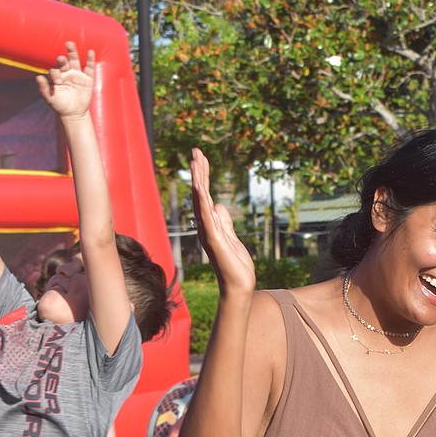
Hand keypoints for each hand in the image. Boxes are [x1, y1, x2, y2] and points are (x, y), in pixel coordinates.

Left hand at [35, 42, 94, 119]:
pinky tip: (90, 52)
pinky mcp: (88, 79)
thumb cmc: (60, 105)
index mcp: (57, 76)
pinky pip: (89, 67)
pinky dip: (90, 60)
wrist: (74, 114)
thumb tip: (38, 77)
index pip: (55, 71)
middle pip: (63, 61)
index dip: (55, 75)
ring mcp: (77, 75)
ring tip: (69, 44)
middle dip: (62, 59)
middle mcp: (66, 73)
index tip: (57, 83)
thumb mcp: (50, 98)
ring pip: (74, 60)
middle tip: (61, 58)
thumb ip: (43, 88)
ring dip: (72, 52)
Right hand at [190, 148, 255, 295]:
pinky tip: (200, 186)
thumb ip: (224, 221)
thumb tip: (219, 206)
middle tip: (196, 151)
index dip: (203, 177)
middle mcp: (205, 226)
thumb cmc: (235, 264)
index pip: (205, 195)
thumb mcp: (231, 236)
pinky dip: (202, 201)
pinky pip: (206, 216)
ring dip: (199, 181)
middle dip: (199, 172)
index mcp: (210, 224)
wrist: (239, 284)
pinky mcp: (213, 239)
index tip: (201, 158)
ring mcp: (208, 232)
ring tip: (197, 162)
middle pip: (201, 194)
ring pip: (201, 201)